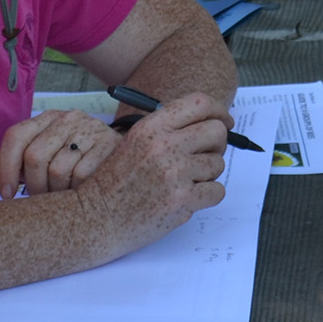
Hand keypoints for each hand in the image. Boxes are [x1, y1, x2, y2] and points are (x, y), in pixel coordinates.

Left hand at [0, 108, 120, 198]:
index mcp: (47, 119)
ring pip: (57, 170)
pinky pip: (81, 177)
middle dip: (32, 186)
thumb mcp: (42, 157)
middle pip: (34, 157)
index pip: (15, 136)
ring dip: (55, 192)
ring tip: (62, 195)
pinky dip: (76, 191)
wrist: (123, 158)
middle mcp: (67, 118)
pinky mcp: (109, 146)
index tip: (6, 194)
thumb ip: (12, 159)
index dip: (5, 168)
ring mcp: (90, 130)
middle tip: (39, 198)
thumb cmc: (74, 160)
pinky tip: (80, 192)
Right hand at [76, 91, 231, 260]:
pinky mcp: (182, 200)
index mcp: (151, 126)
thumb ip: (168, 131)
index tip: (225, 121)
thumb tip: (211, 125)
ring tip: (185, 183)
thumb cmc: (116, 182)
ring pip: (218, 164)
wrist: (97, 218)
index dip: (219, 111)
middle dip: (217, 144)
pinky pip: (217, 191)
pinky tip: (187, 198)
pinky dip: (207, 196)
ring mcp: (174, 173)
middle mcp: (164, 145)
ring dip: (208, 174)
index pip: (200, 103)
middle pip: (216, 132)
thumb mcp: (134, 142)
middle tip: (206, 156)